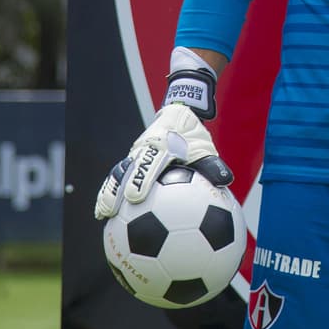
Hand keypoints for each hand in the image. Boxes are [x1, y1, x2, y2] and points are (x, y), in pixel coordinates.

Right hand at [94, 103, 232, 219]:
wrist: (179, 115)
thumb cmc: (193, 136)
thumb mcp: (205, 147)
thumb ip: (212, 164)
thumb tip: (225, 181)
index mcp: (163, 142)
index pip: (150, 160)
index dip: (141, 179)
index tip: (135, 198)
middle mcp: (145, 147)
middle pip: (127, 167)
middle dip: (118, 187)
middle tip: (112, 209)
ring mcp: (135, 153)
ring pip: (118, 171)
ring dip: (109, 191)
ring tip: (103, 214)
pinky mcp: (131, 160)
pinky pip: (119, 176)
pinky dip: (110, 192)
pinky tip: (106, 214)